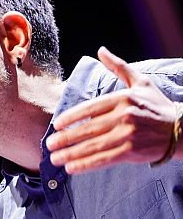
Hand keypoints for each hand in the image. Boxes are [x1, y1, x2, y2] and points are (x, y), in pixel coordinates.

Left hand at [46, 46, 178, 173]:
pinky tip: (72, 168)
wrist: (181, 130)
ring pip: (93, 146)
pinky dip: (86, 164)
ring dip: (71, 154)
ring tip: (55, 159)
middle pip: (88, 129)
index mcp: (123, 98)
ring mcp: (128, 135)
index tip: (56, 125)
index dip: (71, 117)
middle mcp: (124, 116)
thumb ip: (119, 67)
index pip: (90, 108)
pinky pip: (103, 159)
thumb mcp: (140, 82)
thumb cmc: (157, 106)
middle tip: (49, 145)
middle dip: (66, 138)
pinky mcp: (131, 152)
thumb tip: (101, 51)